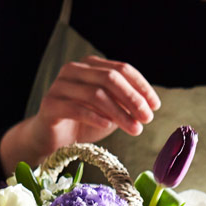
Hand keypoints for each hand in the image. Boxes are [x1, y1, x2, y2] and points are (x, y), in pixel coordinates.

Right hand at [0, 56, 159, 173]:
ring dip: (119, 113)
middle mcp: (74, 70)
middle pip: (110, 78)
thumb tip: (148, 106)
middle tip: (147, 118)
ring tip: (134, 129)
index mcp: (90, 65)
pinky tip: (108, 127)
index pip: (121, 69)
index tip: (155, 106)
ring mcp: (60, 86)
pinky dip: (96, 117)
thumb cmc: (83, 123)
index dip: (141, 86)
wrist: (51, 139)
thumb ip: (124, 104)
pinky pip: (77, 108)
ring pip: (96, 94)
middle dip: (132, 99)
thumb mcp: (109, 111)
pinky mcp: (50, 104)